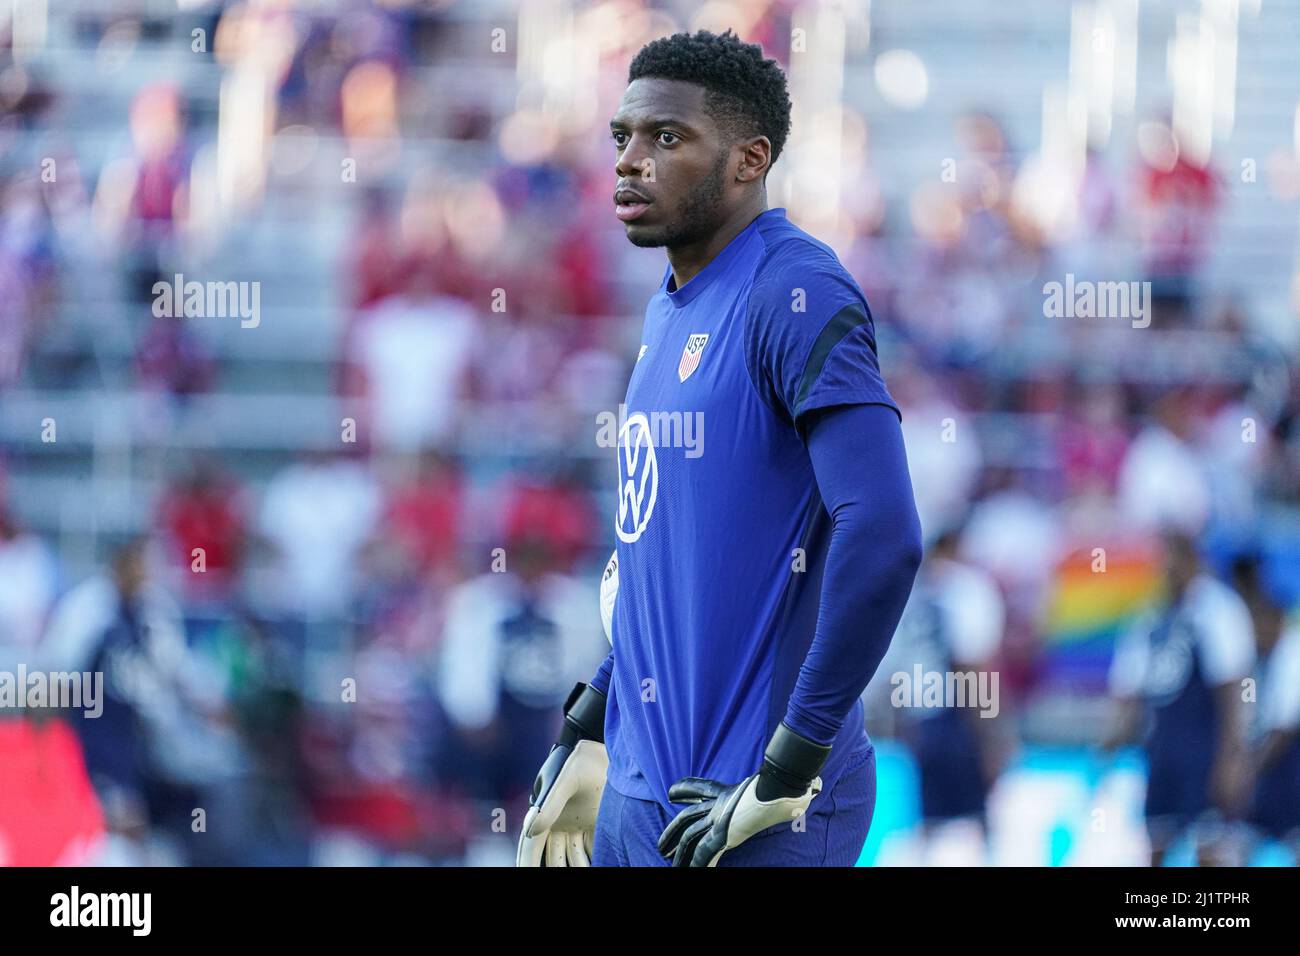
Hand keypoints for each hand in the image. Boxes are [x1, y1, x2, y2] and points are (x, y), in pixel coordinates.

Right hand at [516, 683, 607, 865]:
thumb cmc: (584, 758)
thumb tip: (531, 829)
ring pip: (571, 856)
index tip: (523, 872)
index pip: (532, 845)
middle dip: (553, 868)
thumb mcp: (568, 779)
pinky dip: (589, 860)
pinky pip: (589, 849)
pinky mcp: (594, 822)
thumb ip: (550, 804)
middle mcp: (559, 821)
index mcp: (546, 811)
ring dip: (576, 866)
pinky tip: (593, 865)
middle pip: (551, 856)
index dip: (527, 861)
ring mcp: (576, 823)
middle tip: (550, 875)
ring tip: (584, 871)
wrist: (609, 746)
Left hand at [657, 772, 821, 866]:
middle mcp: (720, 805)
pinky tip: (691, 872)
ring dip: (679, 853)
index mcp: (728, 792)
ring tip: (668, 862)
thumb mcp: (780, 785)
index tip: (671, 793)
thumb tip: (811, 787)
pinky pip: (705, 852)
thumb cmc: (785, 783)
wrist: (781, 783)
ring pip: (690, 837)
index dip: (684, 790)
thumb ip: (785, 789)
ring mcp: (721, 819)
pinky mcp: (725, 833)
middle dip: (672, 831)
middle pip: (687, 817)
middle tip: (661, 844)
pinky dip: (698, 864)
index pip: (700, 788)